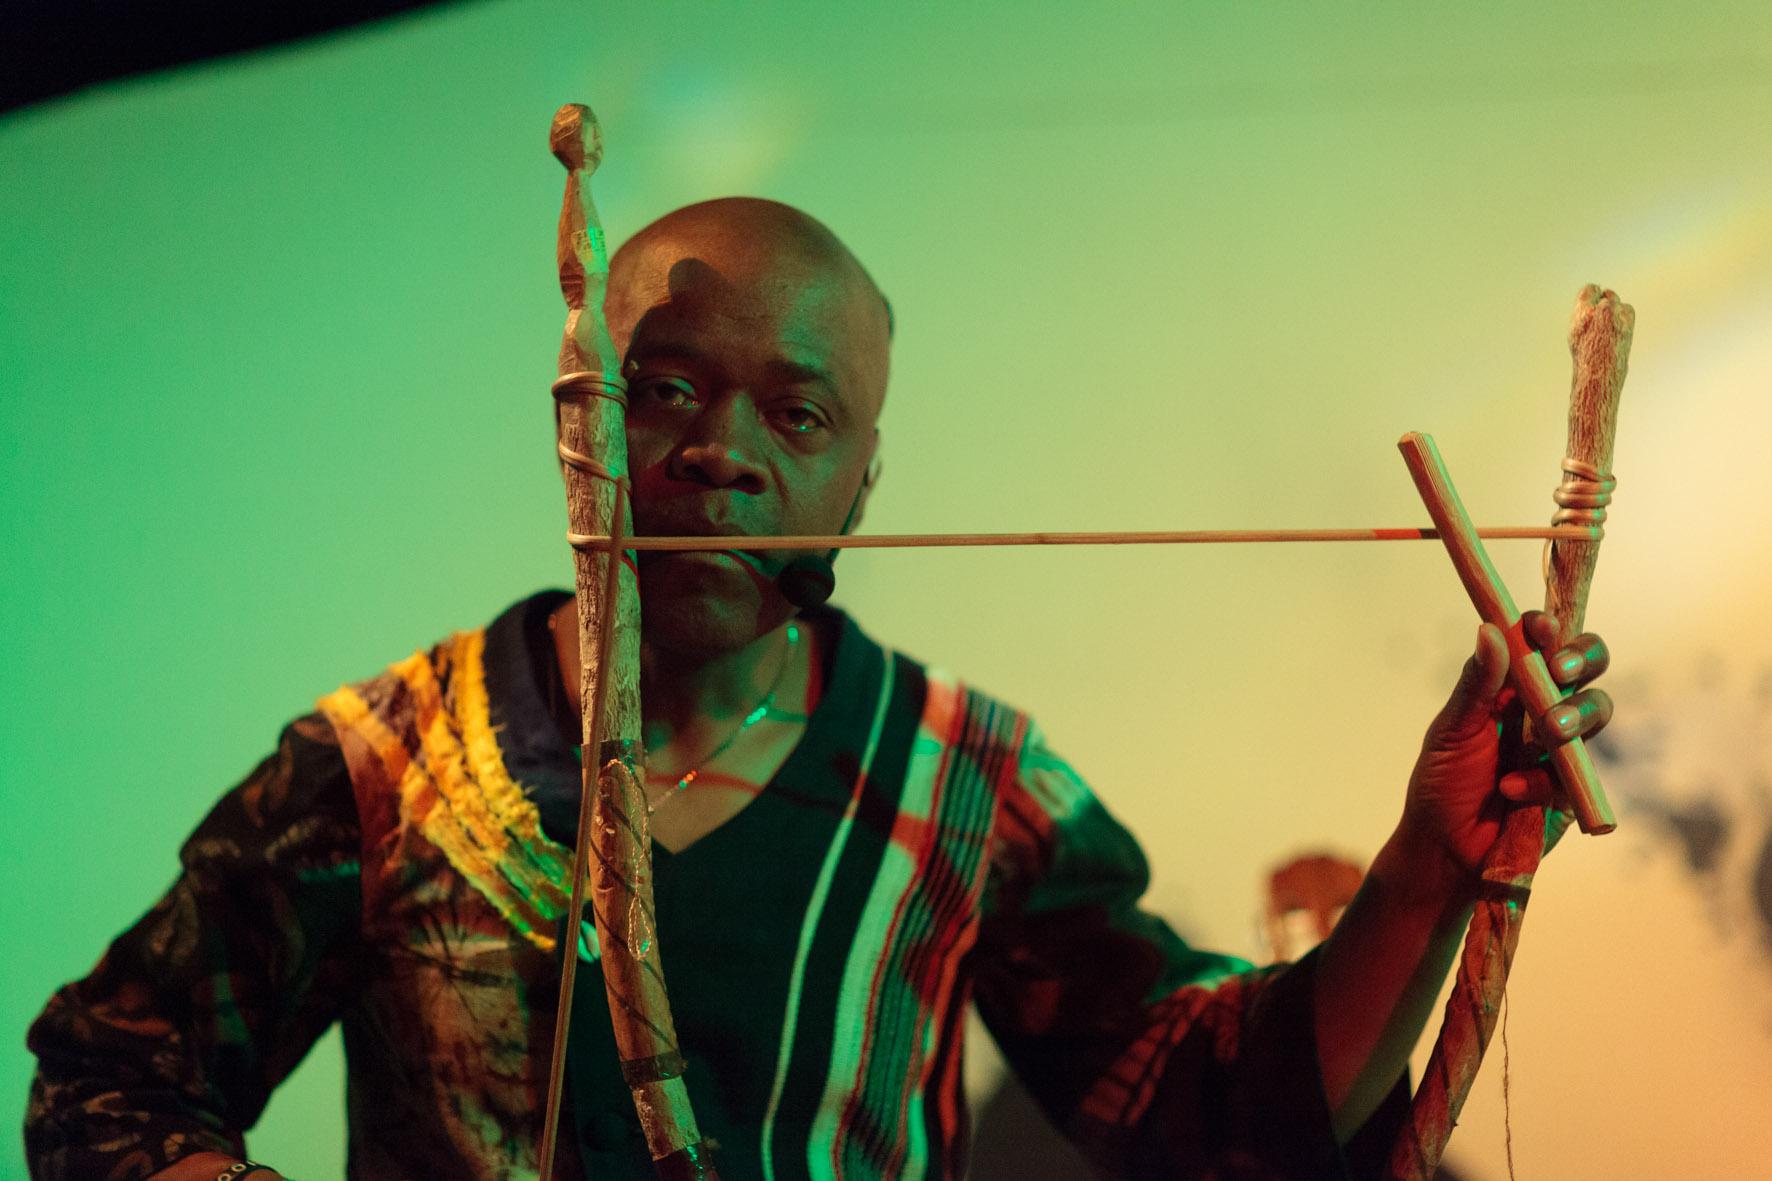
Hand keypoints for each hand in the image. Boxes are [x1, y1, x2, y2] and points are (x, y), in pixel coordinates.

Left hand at [1396, 611, 1611, 882]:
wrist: (1446, 849)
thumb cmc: (1442, 784)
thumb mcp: (1452, 731)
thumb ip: (1475, 685)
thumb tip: (1491, 629)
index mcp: (1509, 687)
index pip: (1540, 643)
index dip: (1547, 629)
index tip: (1541, 629)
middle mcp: (1542, 708)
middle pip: (1586, 665)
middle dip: (1581, 659)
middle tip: (1559, 673)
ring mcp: (1562, 745)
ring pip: (1597, 709)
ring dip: (1575, 714)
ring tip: (1544, 733)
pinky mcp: (1574, 785)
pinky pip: (1577, 770)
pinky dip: (1541, 779)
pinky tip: (1510, 789)